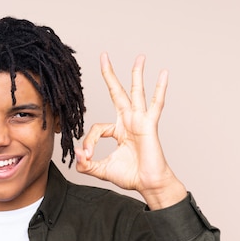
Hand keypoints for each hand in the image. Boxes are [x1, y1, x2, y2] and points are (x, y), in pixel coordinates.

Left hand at [75, 53, 186, 209]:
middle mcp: (129, 121)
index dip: (88, 141)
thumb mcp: (101, 170)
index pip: (96, 127)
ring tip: (140, 57)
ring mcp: (140, 121)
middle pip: (117, 93)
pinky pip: (155, 104)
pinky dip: (160, 89)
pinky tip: (163, 73)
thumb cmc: (130, 176)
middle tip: (104, 56)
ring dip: (137, 74)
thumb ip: (86, 165)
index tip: (86, 155)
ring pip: (137, 92)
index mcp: (118, 130)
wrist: (148, 184)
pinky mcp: (150, 125)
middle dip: (109, 75)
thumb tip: (76, 154)